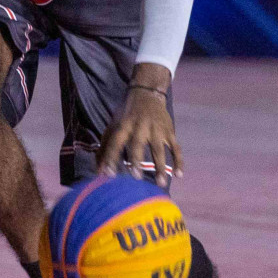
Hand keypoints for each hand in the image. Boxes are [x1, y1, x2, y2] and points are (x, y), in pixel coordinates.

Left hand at [98, 65, 178, 188]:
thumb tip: (98, 170)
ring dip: (160, 166)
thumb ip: (105, 148)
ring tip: (160, 183)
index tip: (107, 174)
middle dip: (136, 160)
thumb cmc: (126, 114)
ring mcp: (156, 129)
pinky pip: (176, 148)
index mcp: (124, 126)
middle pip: (138, 144)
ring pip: (159, 149)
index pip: (115, 142)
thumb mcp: (113, 125)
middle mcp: (140, 127)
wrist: (147, 93)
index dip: (110, 157)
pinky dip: (179, 161)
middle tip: (136, 177)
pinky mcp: (169, 132)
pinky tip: (179, 175)